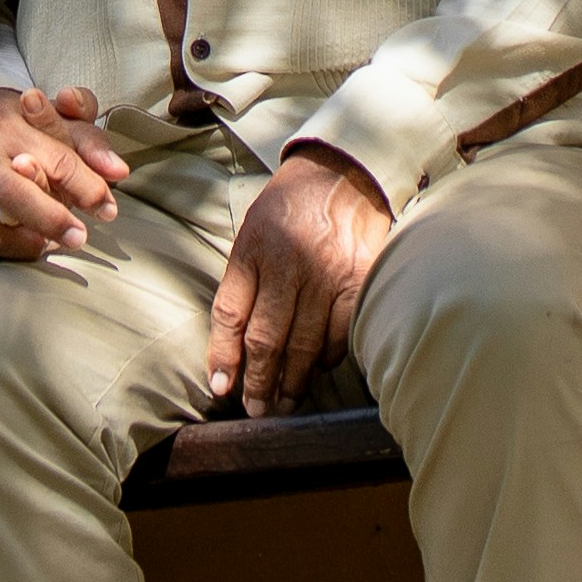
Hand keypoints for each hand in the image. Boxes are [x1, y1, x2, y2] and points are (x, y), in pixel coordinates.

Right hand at [0, 83, 130, 264]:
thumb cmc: (4, 126)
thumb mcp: (45, 118)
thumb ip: (86, 141)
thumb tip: (120, 172)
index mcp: (9, 125)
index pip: (56, 158)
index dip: (86, 187)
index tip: (106, 208)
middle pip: (16, 196)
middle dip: (52, 221)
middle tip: (79, 238)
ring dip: (22, 246)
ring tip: (42, 243)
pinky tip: (4, 241)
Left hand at [206, 144, 391, 416]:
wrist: (342, 171)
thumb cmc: (288, 209)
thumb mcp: (251, 234)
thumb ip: (240, 286)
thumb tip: (229, 351)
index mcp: (254, 246)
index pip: (231, 313)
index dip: (223, 356)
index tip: (221, 388)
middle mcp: (289, 261)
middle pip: (267, 338)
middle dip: (258, 382)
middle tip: (255, 410)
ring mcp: (327, 272)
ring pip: (305, 345)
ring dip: (292, 382)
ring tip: (283, 402)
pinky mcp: (360, 280)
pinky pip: (340, 335)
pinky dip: (326, 359)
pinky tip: (317, 370)